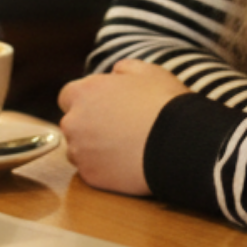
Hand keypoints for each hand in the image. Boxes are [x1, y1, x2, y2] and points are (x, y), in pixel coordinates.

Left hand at [58, 60, 190, 195]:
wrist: (178, 144)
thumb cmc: (163, 103)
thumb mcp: (146, 71)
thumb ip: (123, 69)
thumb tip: (116, 73)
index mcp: (83, 92)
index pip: (68, 96)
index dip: (87, 100)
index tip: (104, 106)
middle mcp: (74, 122)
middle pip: (73, 123)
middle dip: (88, 125)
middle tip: (117, 128)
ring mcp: (80, 152)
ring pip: (78, 150)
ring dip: (93, 148)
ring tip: (123, 147)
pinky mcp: (91, 177)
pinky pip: (91, 171)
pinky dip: (103, 168)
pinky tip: (125, 163)